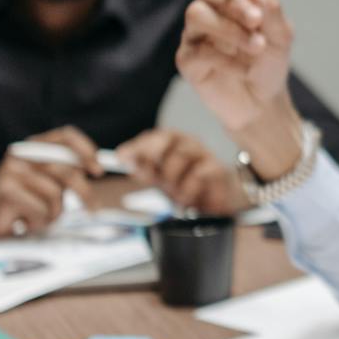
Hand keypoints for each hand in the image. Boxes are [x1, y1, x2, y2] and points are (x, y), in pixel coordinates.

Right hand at [0, 131, 93, 236]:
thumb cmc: (20, 199)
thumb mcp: (45, 181)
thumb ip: (66, 172)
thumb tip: (97, 168)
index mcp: (34, 146)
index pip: (66, 136)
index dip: (86, 150)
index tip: (98, 170)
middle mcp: (23, 153)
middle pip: (66, 170)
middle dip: (85, 192)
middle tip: (94, 209)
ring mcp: (13, 171)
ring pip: (55, 195)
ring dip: (53, 213)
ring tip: (39, 216)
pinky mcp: (7, 191)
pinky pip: (40, 210)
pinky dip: (38, 222)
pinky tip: (23, 222)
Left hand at [118, 129, 247, 214]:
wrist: (217, 202)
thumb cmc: (187, 185)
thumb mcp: (159, 178)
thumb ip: (141, 167)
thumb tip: (121, 156)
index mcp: (172, 143)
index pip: (153, 136)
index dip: (137, 146)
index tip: (122, 158)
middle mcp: (187, 143)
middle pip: (167, 137)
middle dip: (153, 156)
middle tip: (150, 177)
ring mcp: (204, 154)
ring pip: (182, 154)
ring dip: (172, 176)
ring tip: (173, 194)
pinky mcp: (218, 169)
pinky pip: (200, 172)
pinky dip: (189, 187)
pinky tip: (186, 199)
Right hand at [177, 0, 295, 133]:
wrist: (264, 102)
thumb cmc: (270, 64)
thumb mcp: (281, 36)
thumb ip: (272, 12)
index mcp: (227, 1)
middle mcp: (207, 14)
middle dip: (235, 3)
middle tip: (257, 21)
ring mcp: (194, 37)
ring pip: (196, 15)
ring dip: (230, 29)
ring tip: (257, 47)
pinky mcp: (188, 61)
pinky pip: (198, 50)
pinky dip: (226, 58)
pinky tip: (245, 70)